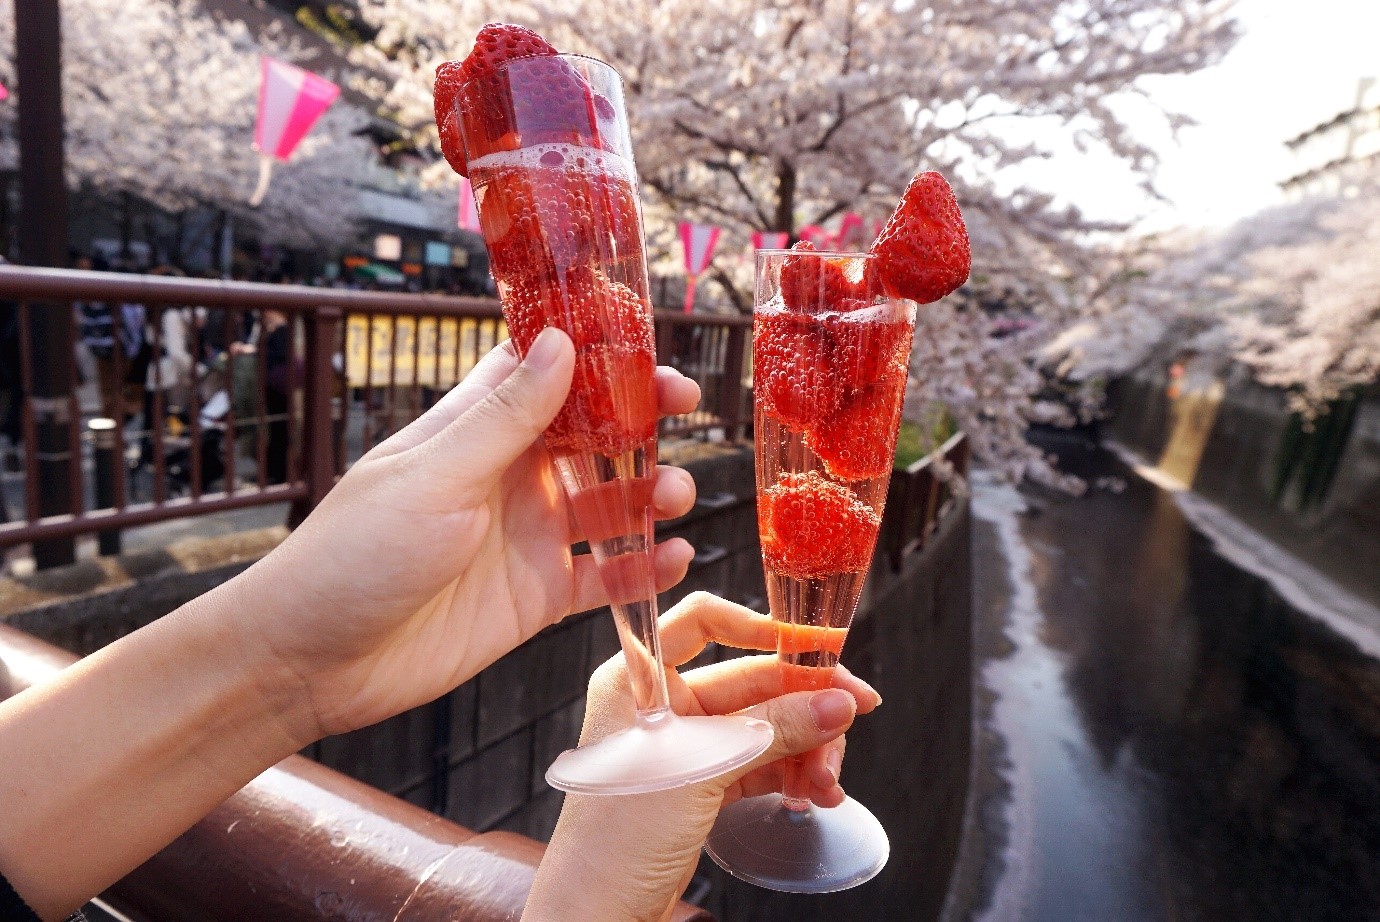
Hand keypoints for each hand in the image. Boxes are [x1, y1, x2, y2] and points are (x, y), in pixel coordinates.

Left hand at [224, 328, 699, 742]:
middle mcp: (509, 477)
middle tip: (687, 410)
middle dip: (643, 421)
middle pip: (593, 435)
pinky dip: (643, 568)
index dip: (599, 358)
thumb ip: (505, 419)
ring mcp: (527, 537)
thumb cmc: (356, 555)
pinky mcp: (537, 596)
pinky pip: (604, 576)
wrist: (313, 661)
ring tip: (676, 497)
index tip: (649, 349)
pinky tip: (674, 560)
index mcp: (475, 432)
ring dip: (651, 495)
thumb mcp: (436, 478)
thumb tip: (561, 343)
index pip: (545, 375)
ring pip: (610, 503)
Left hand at [526, 593, 881, 921]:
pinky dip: (790, 775)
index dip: (760, 626)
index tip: (812, 644)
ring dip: (805, 747)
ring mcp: (684, 744)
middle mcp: (661, 704)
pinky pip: (760, 763)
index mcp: (640, 678)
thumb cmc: (617, 836)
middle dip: (805, 703)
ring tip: (828, 778)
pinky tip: (815, 794)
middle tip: (854, 713)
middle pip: (750, 680)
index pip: (703, 622)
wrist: (598, 912)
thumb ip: (774, 730)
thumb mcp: (704, 770)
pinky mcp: (701, 783)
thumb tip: (835, 701)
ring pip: (763, 725)